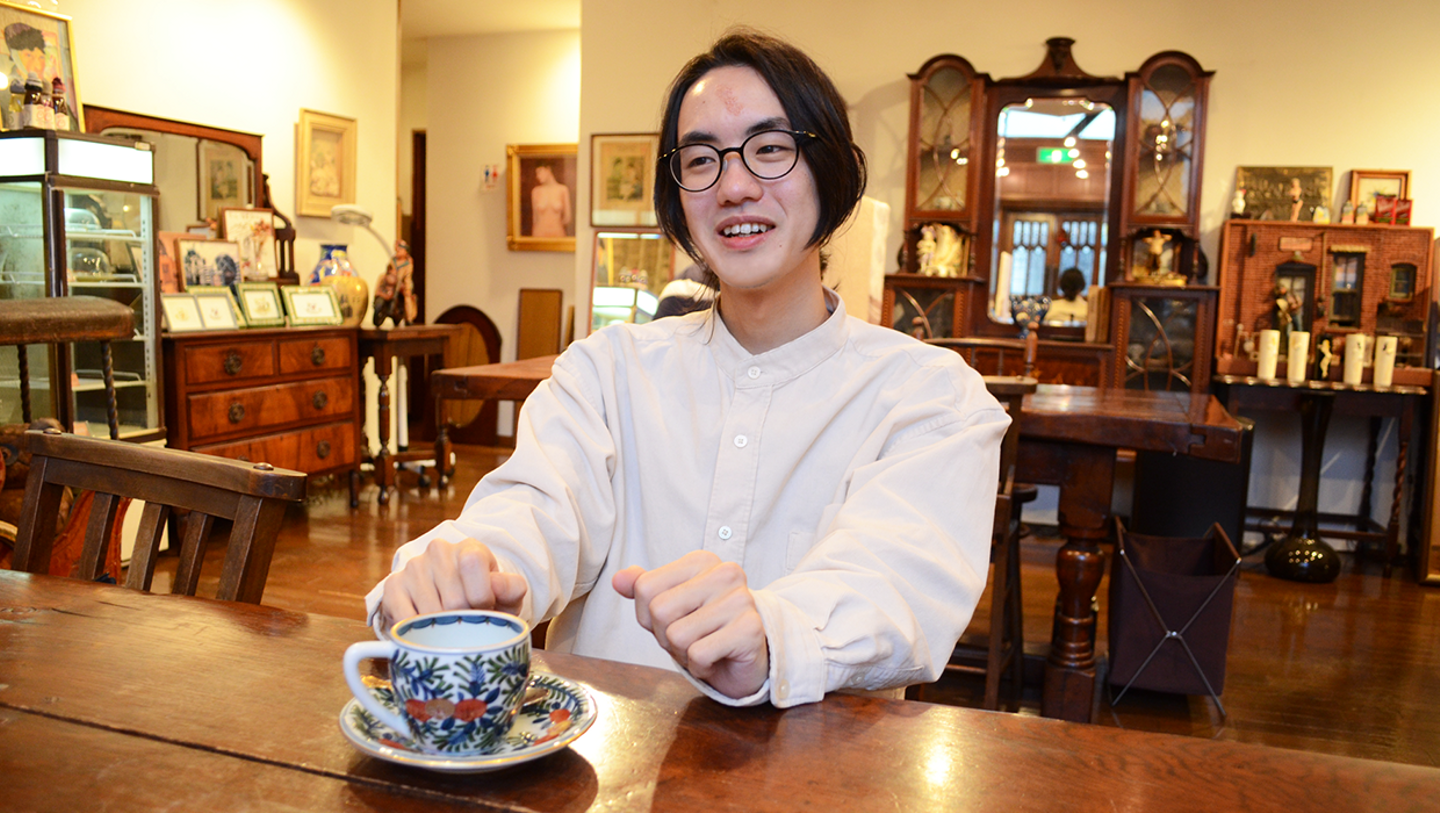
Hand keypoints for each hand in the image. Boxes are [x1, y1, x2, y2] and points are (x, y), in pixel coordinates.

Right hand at [380, 538, 528, 625]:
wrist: (454, 602)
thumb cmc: (484, 600)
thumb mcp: (506, 596)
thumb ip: (511, 589)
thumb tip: (497, 585)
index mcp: (470, 548)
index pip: (473, 565)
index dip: (482, 598)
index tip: (484, 608)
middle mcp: (439, 550)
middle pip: (453, 600)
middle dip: (463, 620)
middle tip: (466, 621)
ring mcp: (413, 567)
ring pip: (430, 613)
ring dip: (442, 629)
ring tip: (448, 623)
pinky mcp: (393, 586)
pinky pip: (404, 620)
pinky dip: (417, 633)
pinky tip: (427, 628)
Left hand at [612, 551, 768, 699]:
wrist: (745, 661)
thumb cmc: (703, 631)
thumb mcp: (667, 607)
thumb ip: (643, 589)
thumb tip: (618, 579)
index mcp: (701, 561)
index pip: (645, 587)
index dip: (648, 615)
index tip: (676, 620)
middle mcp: (725, 573)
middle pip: (659, 610)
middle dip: (666, 636)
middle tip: (691, 638)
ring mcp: (741, 600)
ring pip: (677, 635)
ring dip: (684, 654)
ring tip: (704, 647)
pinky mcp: (750, 629)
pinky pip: (699, 654)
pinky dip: (700, 666)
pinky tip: (716, 659)